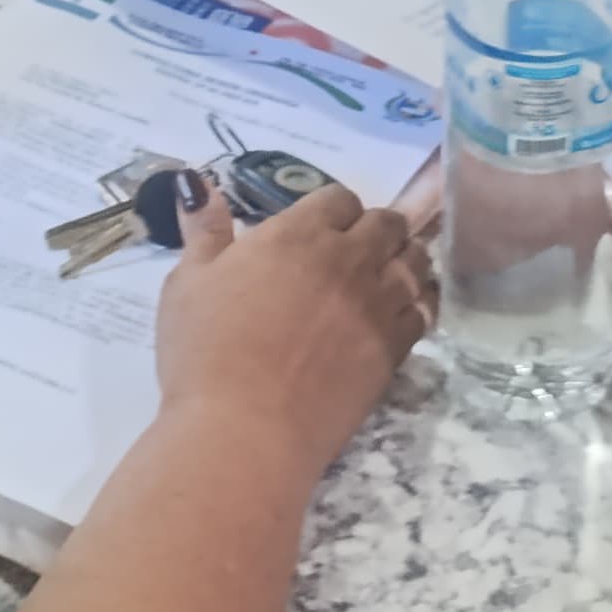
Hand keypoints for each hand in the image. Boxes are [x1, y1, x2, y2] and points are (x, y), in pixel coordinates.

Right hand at [153, 180, 435, 473]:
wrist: (244, 429)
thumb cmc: (205, 352)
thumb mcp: (188, 282)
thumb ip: (204, 229)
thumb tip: (196, 181)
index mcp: (298, 233)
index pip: (339, 198)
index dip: (333, 211)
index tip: (320, 231)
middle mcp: (348, 259)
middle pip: (388, 224)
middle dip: (376, 230)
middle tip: (357, 253)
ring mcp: (377, 304)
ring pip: (416, 263)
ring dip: (404, 262)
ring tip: (385, 279)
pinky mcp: (394, 348)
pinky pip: (423, 311)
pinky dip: (416, 306)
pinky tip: (400, 317)